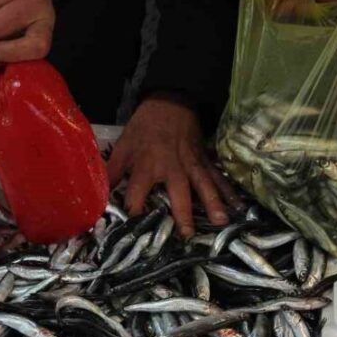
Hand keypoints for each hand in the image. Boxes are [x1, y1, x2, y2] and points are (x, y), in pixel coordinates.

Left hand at [107, 96, 241, 237]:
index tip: (133, 228)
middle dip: (184, 214)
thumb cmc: (143, 128)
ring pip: (204, 186)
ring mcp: (192, 164)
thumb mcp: (123, 147)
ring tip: (221, 222)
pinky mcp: (204, 161)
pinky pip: (218, 177)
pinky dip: (229, 191)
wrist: (170, 101)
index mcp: (147, 166)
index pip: (137, 193)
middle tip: (188, 235)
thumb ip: (111, 172)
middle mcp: (171, 168)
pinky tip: (239, 206)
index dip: (134, 209)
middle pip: (178, 192)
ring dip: (213, 204)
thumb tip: (97, 196)